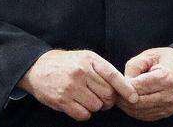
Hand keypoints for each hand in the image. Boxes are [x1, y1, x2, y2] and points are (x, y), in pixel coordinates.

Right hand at [19, 49, 137, 120]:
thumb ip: (102, 69)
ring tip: (88, 99)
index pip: (112, 75)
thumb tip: (123, 86)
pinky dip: (84, 113)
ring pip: (96, 106)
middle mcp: (81, 72)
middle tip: (103, 99)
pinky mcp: (62, 100)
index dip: (125, 88)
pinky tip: (79, 105)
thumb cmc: (67, 63)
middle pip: (107, 94)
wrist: (38, 67)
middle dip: (108, 100)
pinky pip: (83, 115)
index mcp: (90, 60)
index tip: (134, 98)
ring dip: (95, 107)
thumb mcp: (85, 58)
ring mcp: (71, 87)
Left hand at [118, 47, 172, 120]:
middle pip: (136, 102)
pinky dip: (134, 110)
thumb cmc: (168, 61)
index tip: (116, 81)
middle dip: (122, 97)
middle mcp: (168, 95)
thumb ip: (134, 66)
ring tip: (121, 95)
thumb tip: (123, 81)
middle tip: (114, 90)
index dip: (123, 85)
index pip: (137, 87)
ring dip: (126, 105)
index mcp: (165, 78)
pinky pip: (145, 116)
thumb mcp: (151, 55)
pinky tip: (130, 101)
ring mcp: (168, 107)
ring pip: (139, 111)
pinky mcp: (166, 113)